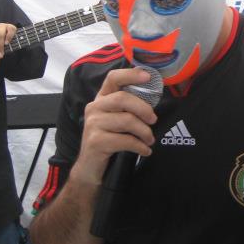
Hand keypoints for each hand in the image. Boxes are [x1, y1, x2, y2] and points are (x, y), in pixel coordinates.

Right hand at [72, 67, 157, 185]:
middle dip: (143, 108)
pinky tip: (145, 151)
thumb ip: (128, 108)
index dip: (131, 75)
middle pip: (122, 98)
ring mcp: (93, 124)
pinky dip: (140, 146)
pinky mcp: (95, 142)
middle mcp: (94, 108)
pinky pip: (125, 140)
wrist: (90, 168)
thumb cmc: (109, 140)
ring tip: (150, 140)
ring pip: (126, 120)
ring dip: (144, 131)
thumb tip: (153, 100)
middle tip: (154, 120)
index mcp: (101, 99)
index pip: (113, 78)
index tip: (148, 76)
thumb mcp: (116, 120)